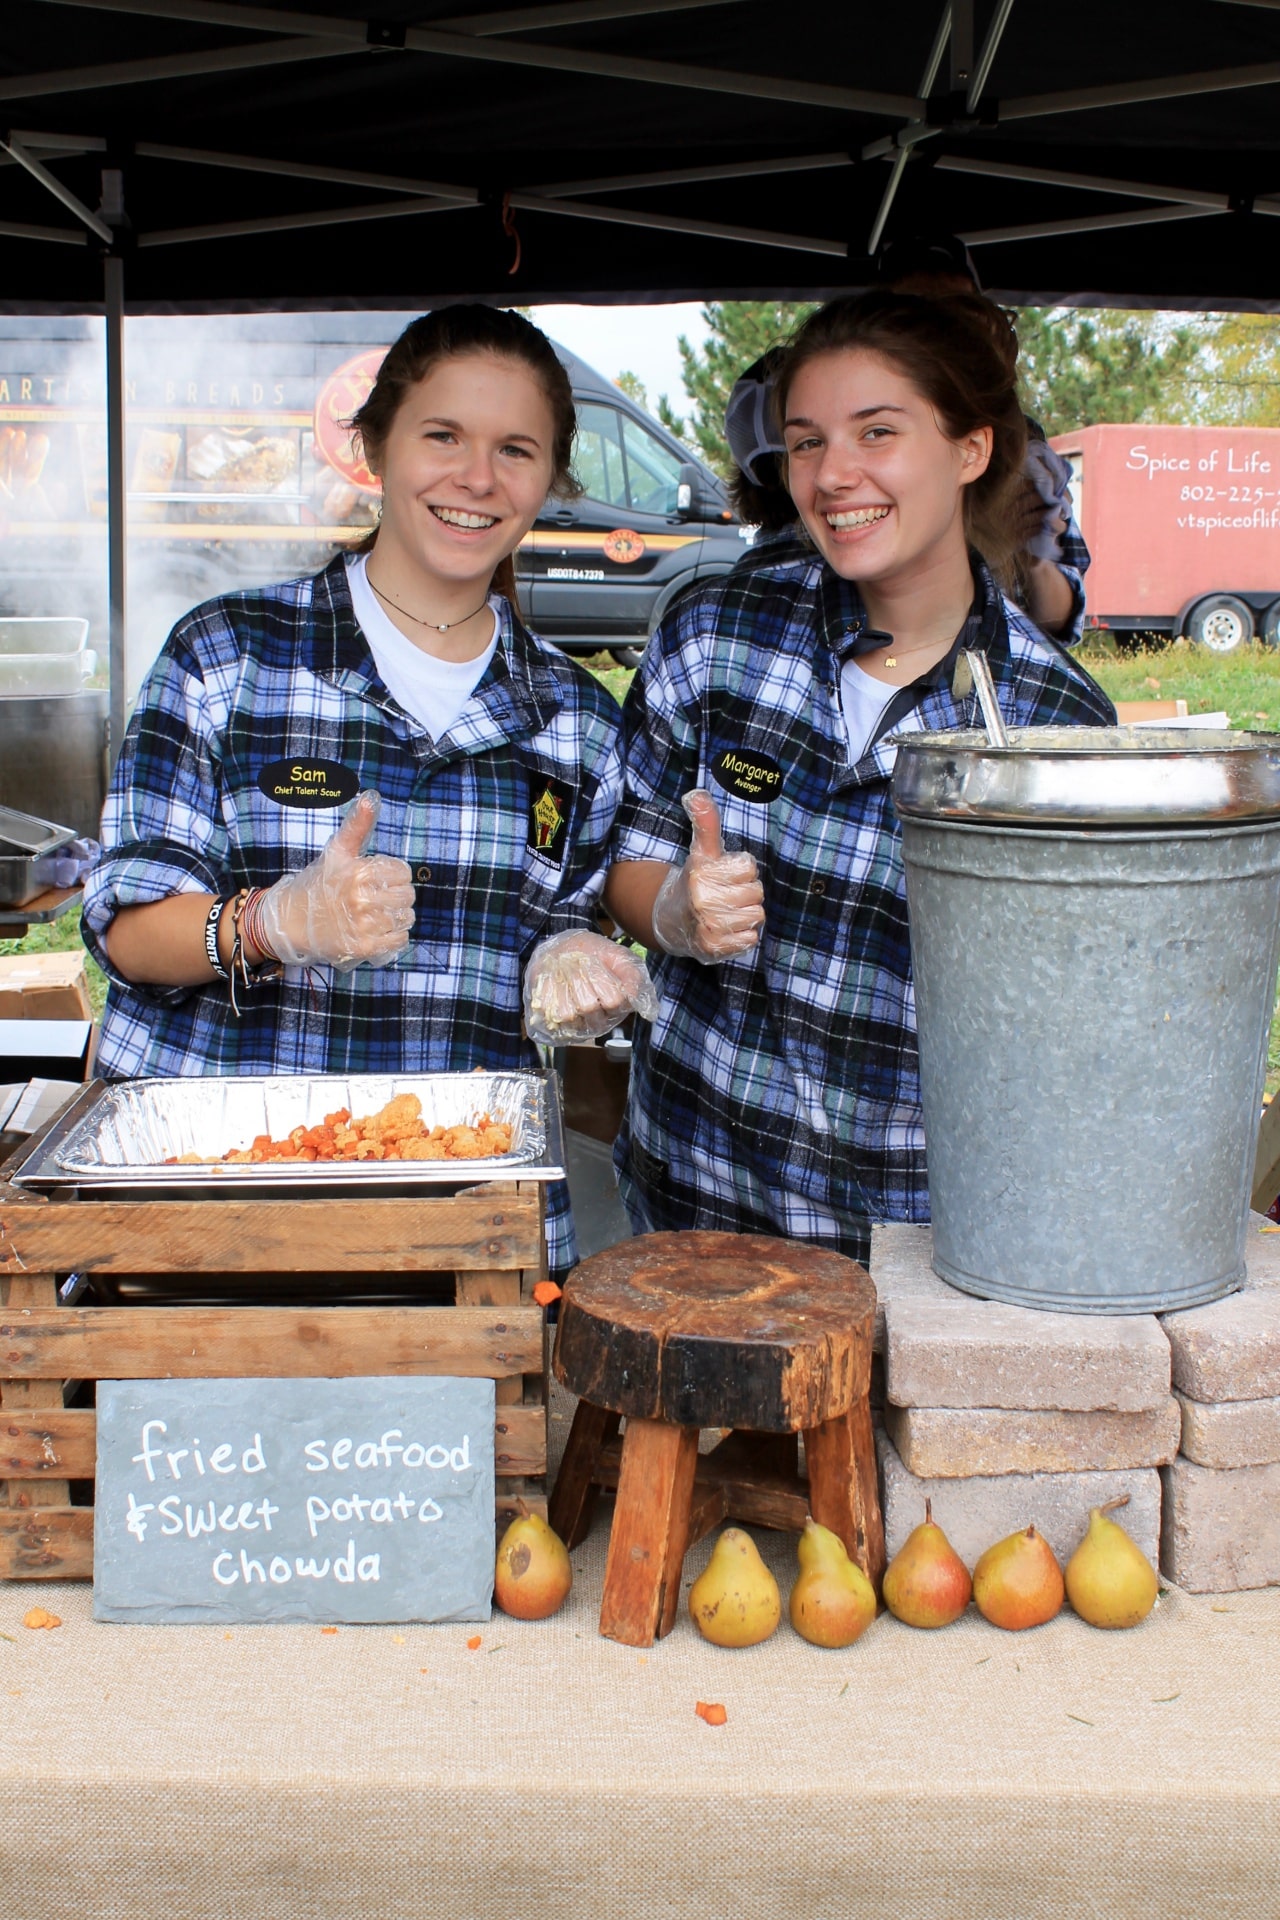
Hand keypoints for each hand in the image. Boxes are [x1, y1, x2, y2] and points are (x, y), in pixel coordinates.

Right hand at [255, 790, 415, 972]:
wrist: (291, 920)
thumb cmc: (318, 883)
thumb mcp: (337, 851)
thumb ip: (358, 825)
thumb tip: (371, 797)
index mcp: (360, 871)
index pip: (403, 872)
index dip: (392, 875)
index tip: (376, 880)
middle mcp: (362, 898)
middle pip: (407, 895)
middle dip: (395, 896)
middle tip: (375, 898)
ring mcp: (364, 924)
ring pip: (405, 918)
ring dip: (395, 917)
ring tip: (375, 915)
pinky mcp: (364, 947)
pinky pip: (399, 940)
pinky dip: (393, 937)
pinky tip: (376, 930)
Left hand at [523, 929, 658, 1044]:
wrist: (564, 948)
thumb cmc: (594, 953)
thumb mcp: (617, 955)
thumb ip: (631, 973)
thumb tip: (633, 995)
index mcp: (617, 1006)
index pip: (613, 1001)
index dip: (602, 979)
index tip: (596, 963)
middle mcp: (597, 1019)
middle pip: (589, 1006)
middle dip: (581, 978)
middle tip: (579, 965)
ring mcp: (573, 1022)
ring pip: (568, 1013)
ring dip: (563, 985)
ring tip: (565, 972)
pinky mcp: (551, 1019)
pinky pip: (547, 1010)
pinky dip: (547, 989)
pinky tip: (552, 980)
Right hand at [651, 789, 763, 962]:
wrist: (673, 920)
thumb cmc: (697, 881)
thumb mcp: (701, 851)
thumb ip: (706, 822)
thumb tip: (697, 793)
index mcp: (702, 874)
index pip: (748, 868)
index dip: (741, 871)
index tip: (725, 875)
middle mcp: (704, 901)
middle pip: (756, 893)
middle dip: (746, 892)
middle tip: (726, 895)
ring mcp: (709, 927)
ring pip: (757, 915)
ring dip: (746, 913)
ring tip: (727, 911)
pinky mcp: (715, 948)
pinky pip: (751, 938)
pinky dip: (744, 934)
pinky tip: (728, 929)